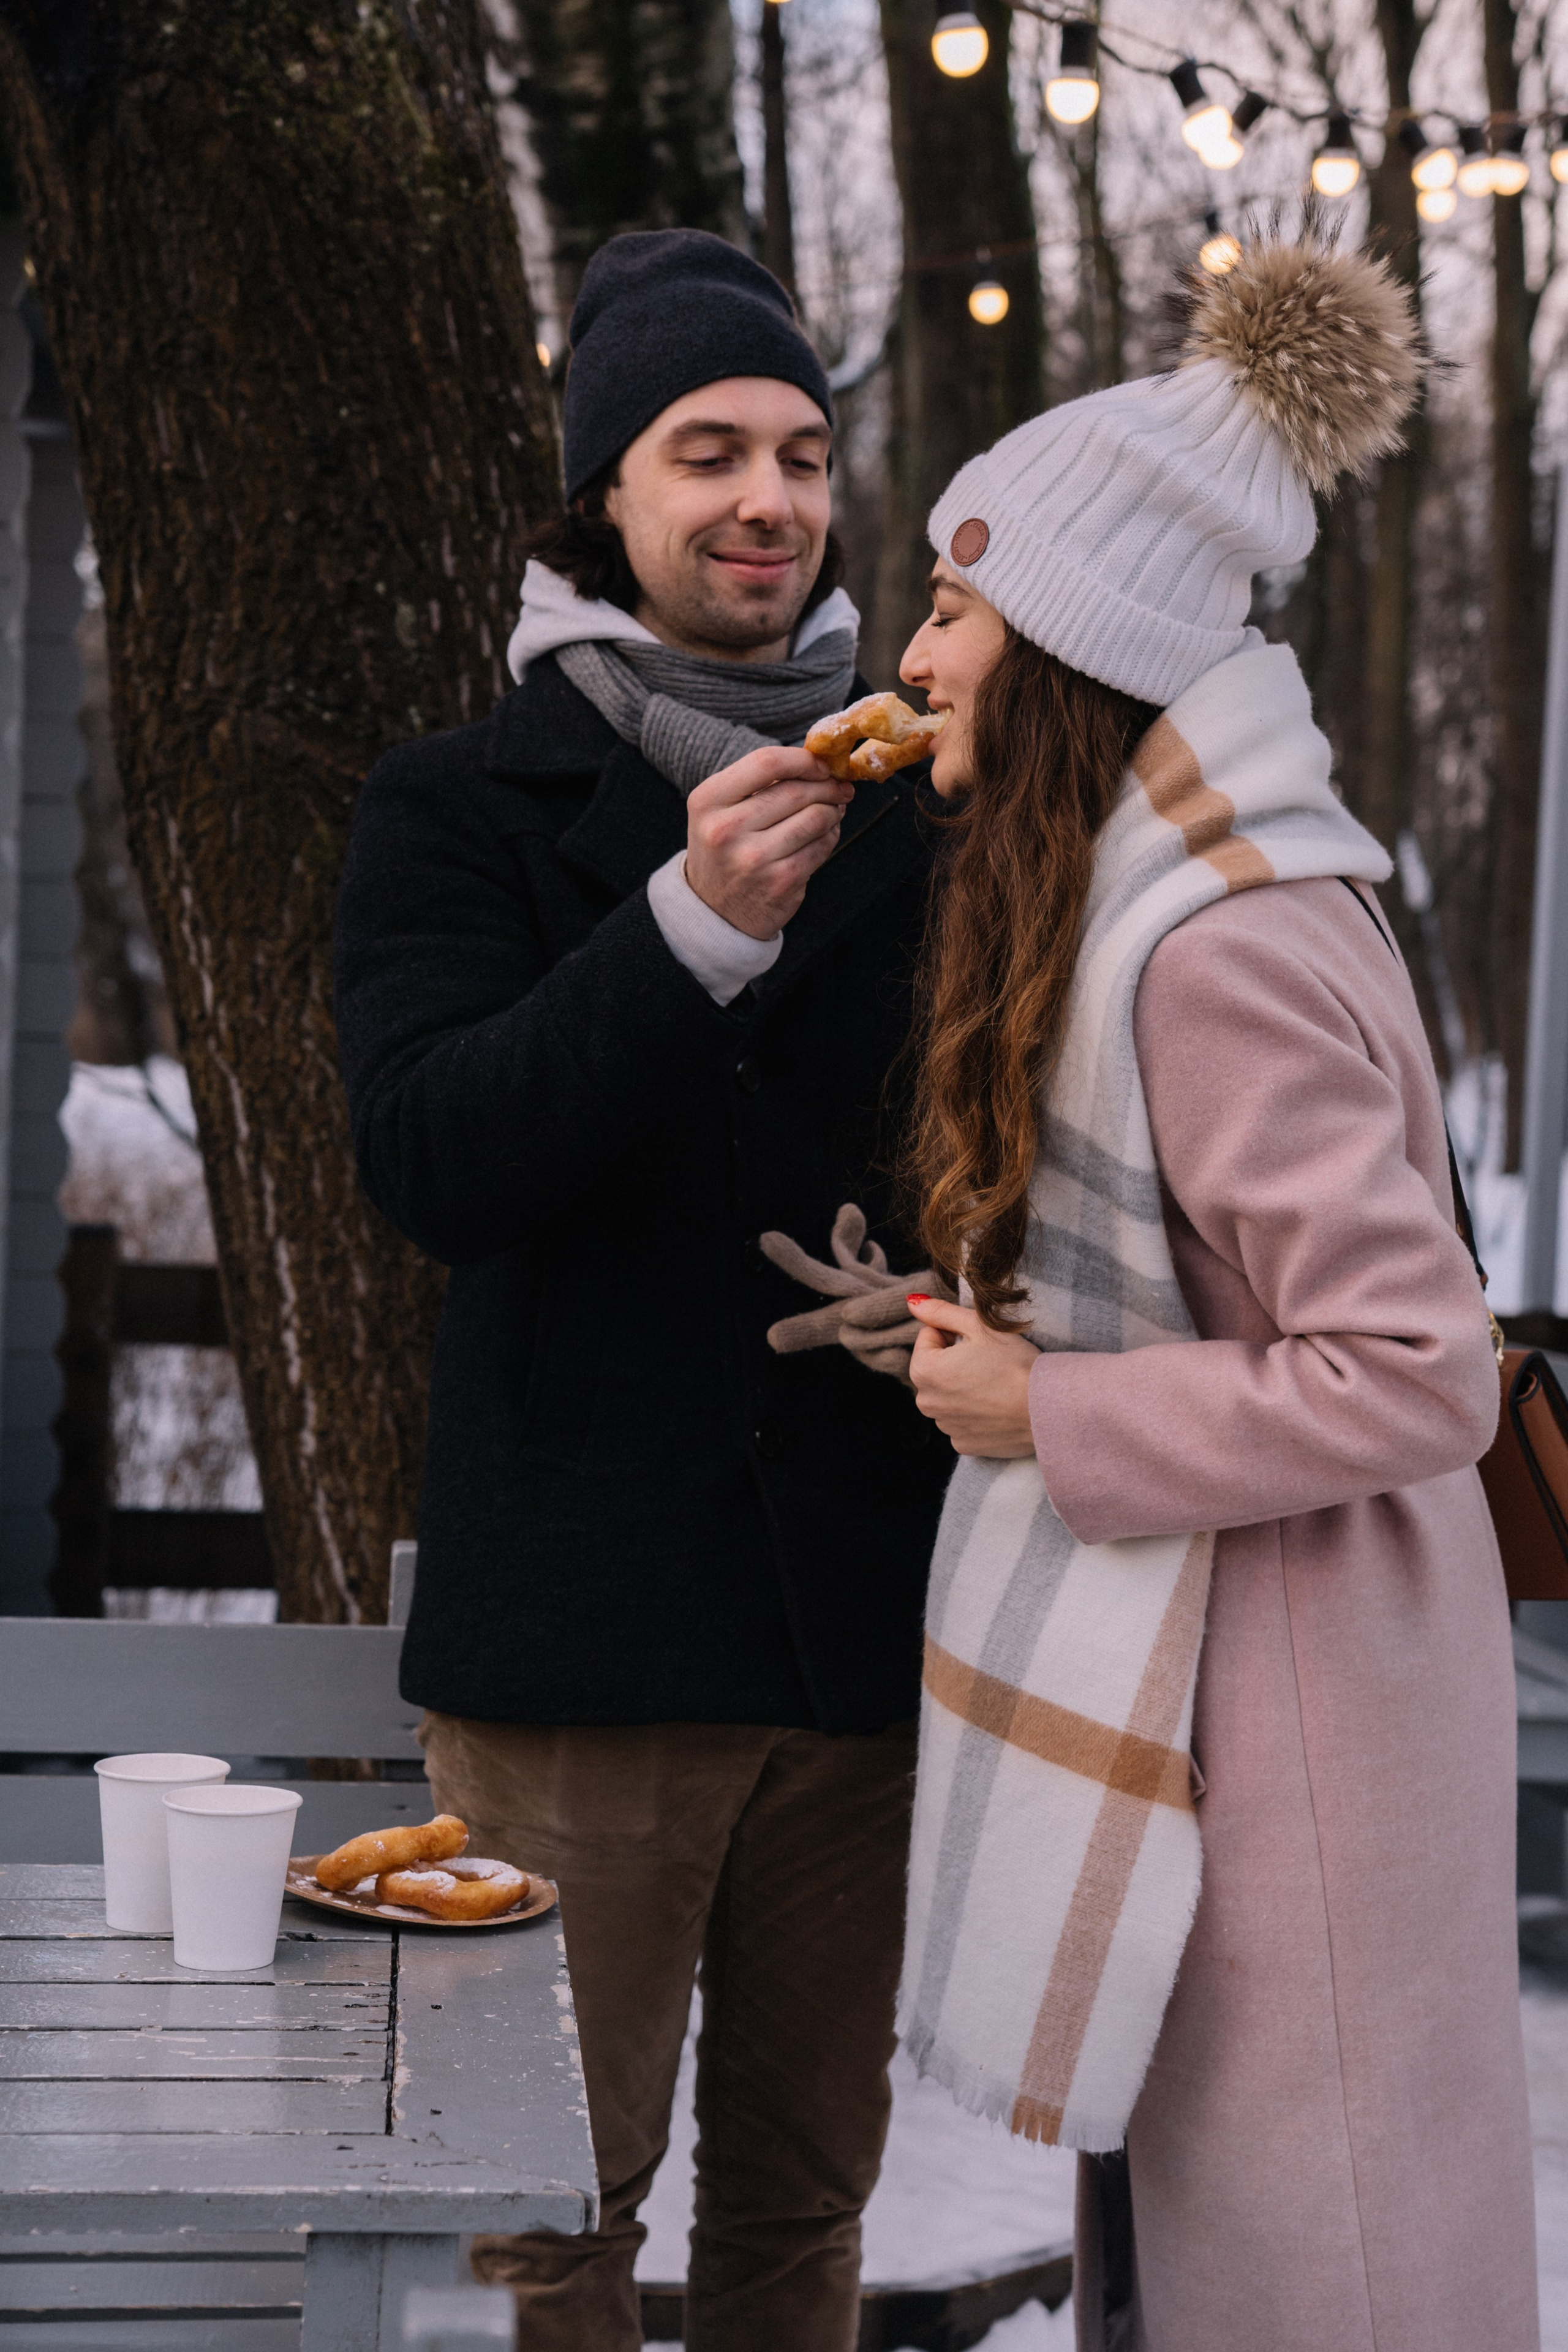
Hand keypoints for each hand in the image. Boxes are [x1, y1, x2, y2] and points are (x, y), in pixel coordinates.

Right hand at [685, 745, 852, 939]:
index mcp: (708, 801)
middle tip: (839, 788)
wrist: (715, 910)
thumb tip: (821, 765)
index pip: (766, 762)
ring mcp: (755, 859)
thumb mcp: (721, 809)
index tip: (821, 765)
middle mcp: (726, 830)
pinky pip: (822, 846)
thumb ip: (759, 782)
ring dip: (833, 810)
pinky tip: (823, 835)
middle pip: (796, 791)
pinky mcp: (782, 881)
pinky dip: (830, 836)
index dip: (803, 759)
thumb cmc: (725, 848)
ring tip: (833, 810)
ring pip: (816, 818)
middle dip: (827, 786)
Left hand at [907, 1295, 1039, 1458]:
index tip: (978, 1342)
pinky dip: (975, 1412)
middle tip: (988, 1362)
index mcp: (924, 1370)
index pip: (928, 1337)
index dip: (954, 1333)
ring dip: (963, 1387)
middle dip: (953, 1361)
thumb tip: (913, 1302)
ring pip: (948, 1395)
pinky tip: (996, 1406)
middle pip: (934, 1368)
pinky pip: (962, 1420)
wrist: (1047, 1409)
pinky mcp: (964, 1444)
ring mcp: (945, 1426)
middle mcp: (926, 1403)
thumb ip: (941, 1312)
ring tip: (994, 1384)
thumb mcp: (979, 1326)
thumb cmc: (1015, 1363)